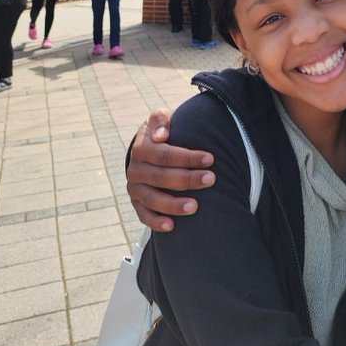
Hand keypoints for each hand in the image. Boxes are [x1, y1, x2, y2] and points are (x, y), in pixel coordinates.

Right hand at [127, 109, 215, 231]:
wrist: (147, 149)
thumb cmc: (162, 132)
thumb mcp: (160, 118)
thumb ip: (160, 120)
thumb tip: (160, 136)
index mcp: (141, 148)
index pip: (165, 154)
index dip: (187, 157)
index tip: (210, 159)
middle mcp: (135, 169)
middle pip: (162, 177)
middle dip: (187, 179)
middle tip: (211, 179)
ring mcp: (135, 188)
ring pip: (152, 199)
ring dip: (173, 204)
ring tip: (195, 206)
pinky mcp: (137, 203)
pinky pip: (144, 215)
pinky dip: (156, 222)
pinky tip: (172, 227)